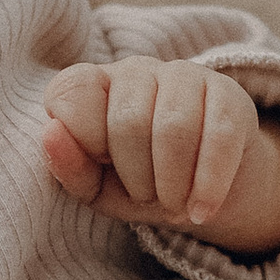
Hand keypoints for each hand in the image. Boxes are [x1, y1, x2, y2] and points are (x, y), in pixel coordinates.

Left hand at [42, 59, 279, 257]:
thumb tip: (49, 133)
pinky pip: (219, 136)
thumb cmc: (140, 184)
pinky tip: (201, 209)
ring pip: (175, 127)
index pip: (69, 93)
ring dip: (172, 184)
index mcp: (94, 84)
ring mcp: (186, 76)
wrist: (203, 192)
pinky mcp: (230, 95)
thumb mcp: (98, 188)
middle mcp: (136, 70)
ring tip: (174, 203)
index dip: (83, 141)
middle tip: (147, 196)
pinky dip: (208, 184)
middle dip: (136, 176)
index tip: (103, 165)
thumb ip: (69, 167)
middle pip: (128, 120)